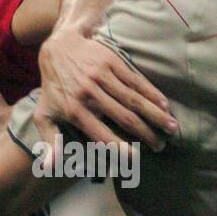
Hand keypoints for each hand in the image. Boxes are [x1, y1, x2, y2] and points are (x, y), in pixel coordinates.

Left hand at [37, 30, 177, 150]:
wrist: (57, 47)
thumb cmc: (53, 88)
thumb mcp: (44, 115)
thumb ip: (50, 141)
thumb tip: (49, 167)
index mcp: (74, 110)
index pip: (99, 133)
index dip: (117, 147)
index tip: (134, 159)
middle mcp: (89, 94)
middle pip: (123, 117)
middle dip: (145, 133)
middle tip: (160, 146)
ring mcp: (101, 77)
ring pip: (133, 99)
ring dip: (155, 114)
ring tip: (172, 128)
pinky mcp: (111, 62)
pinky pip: (135, 80)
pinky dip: (151, 93)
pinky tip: (165, 104)